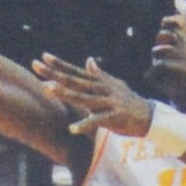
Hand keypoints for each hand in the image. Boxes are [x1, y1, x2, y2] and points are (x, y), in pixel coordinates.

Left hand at [31, 53, 153, 137]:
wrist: (149, 116)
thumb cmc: (128, 101)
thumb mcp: (113, 85)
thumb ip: (98, 74)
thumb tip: (88, 60)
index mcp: (99, 82)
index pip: (75, 71)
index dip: (59, 64)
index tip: (43, 57)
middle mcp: (101, 89)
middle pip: (74, 80)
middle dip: (54, 74)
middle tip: (36, 66)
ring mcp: (108, 102)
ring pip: (83, 97)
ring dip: (65, 93)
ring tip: (47, 89)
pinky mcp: (114, 117)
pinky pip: (97, 121)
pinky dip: (85, 125)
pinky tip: (72, 129)